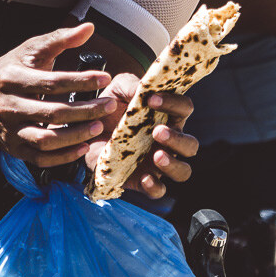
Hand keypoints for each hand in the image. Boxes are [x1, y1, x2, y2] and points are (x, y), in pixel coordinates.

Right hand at [0, 23, 115, 166]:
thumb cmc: (12, 70)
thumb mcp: (31, 50)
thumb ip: (60, 38)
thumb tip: (89, 28)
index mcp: (12, 78)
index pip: (52, 82)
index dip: (81, 81)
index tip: (106, 78)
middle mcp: (9, 106)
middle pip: (52, 112)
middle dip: (85, 110)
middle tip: (109, 105)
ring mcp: (10, 130)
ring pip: (46, 139)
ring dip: (75, 135)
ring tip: (98, 128)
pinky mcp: (13, 148)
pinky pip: (39, 158)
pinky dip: (62, 157)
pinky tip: (82, 147)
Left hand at [83, 74, 198, 197]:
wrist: (84, 131)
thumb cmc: (108, 107)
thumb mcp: (117, 89)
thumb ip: (131, 85)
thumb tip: (144, 89)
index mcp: (167, 116)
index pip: (184, 108)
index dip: (174, 103)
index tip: (151, 99)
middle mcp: (168, 141)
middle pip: (191, 144)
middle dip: (178, 139)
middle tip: (157, 131)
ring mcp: (156, 162)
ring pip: (182, 171)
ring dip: (173, 164)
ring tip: (157, 155)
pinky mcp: (141, 179)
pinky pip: (158, 190)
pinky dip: (155, 186)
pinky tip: (144, 178)